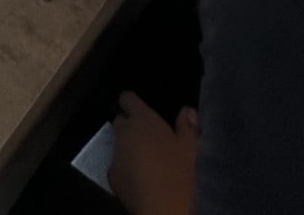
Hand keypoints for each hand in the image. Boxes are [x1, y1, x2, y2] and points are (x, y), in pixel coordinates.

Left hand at [109, 94, 197, 214]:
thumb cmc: (181, 174)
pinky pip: (117, 165)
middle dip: (130, 126)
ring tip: (145, 160)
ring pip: (118, 144)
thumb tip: (187, 111)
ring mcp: (115, 155)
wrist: (164, 209)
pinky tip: (138, 177)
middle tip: (147, 137)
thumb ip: (188, 127)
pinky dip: (124, 167)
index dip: (132, 103)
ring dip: (127, 147)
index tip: (140, 109)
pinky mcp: (112, 177)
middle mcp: (124, 133)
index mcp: (142, 120)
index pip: (127, 99)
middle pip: (120, 121)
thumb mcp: (191, 149)